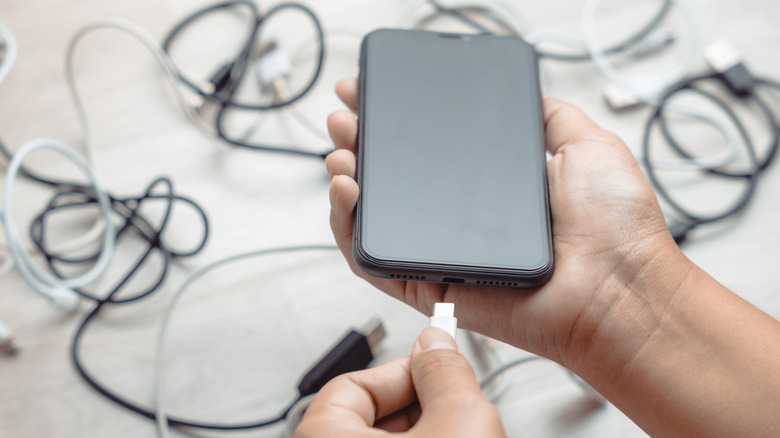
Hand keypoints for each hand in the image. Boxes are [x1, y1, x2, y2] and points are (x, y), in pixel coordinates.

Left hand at [294, 327, 505, 437]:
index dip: (403, 369)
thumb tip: (436, 344)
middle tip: (455, 405)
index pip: (351, 385)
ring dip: (427, 432)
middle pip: (370, 418)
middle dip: (420, 406)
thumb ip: (445, 372)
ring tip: (462, 435)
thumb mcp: (459, 423)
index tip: (436, 367)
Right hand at [326, 78, 685, 369]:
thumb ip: (550, 117)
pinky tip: (348, 189)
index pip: (427, 150)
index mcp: (489, 188)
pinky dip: (347, 227)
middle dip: (361, 142)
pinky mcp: (429, 287)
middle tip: (347, 117)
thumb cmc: (615, 228)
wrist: (619, 290)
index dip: (395, 122)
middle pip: (393, 181)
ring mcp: (442, 253)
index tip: (373, 92)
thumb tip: (524, 96)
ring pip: (373, 219)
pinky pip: (372, 261)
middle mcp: (461, 221)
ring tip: (341, 151)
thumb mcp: (587, 146)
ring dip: (346, 181)